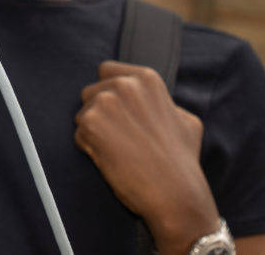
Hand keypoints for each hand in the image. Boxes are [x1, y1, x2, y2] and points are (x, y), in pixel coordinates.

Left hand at [74, 61, 218, 253]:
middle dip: (99, 113)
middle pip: (90, 92)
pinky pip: (78, 134)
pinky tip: (111, 159)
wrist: (174, 193)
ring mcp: (104, 102)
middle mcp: (124, 85)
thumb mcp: (186, 121)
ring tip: (119, 151)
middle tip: (121, 138)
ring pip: (82, 114)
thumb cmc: (182, 161)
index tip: (119, 111)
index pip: (106, 70)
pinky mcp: (89, 124)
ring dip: (93, 132)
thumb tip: (148, 101)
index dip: (108, 91)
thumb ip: (163, 104)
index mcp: (146, 78)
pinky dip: (89, 149)